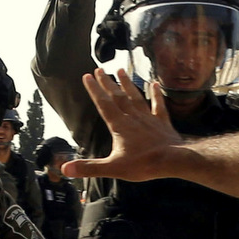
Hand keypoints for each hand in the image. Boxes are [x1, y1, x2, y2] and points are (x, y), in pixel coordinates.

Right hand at [63, 68, 182, 183]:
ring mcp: (148, 118)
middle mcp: (133, 117)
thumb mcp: (113, 168)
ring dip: (127, 84)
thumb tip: (65, 169)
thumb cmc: (144, 164)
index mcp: (119, 126)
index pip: (103, 104)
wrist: (173, 159)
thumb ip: (89, 167)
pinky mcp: (162, 122)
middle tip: (99, 69)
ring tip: (121, 70)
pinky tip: (154, 83)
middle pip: (117, 97)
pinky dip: (155, 94)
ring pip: (135, 97)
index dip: (94, 90)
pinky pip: (158, 104)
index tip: (87, 76)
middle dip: (107, 83)